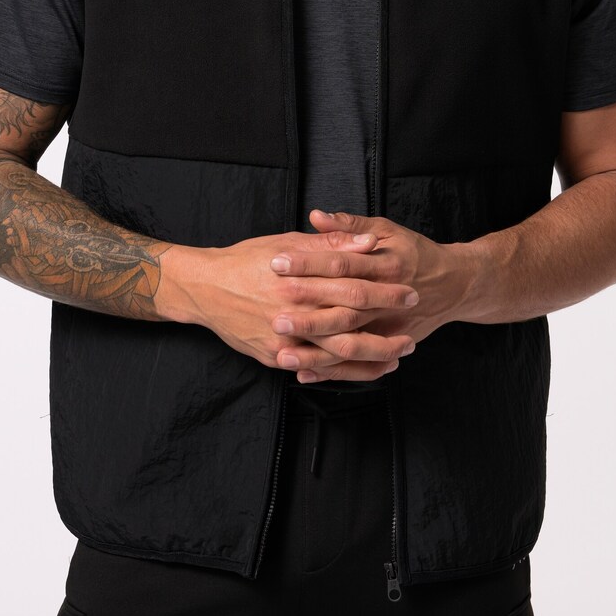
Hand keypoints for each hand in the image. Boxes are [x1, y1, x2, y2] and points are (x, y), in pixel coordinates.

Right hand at [171, 227, 419, 381]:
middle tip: (411, 329)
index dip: (384, 291)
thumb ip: (331, 244)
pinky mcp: (274, 357)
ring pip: (336, 354)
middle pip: (350, 323)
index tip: (408, 291)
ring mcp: (283, 339)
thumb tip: (370, 242)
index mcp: (300, 280)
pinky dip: (342, 372)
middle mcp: (293, 312)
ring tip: (398, 356)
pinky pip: (315, 369)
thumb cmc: (247, 259)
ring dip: (371, 357)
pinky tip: (364, 371)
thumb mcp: (287, 242)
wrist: (204, 287)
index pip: (353, 287)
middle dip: (385, 327)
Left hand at [269, 209, 464, 383]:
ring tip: (281, 350)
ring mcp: (390, 327)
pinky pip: (359, 364)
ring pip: (350, 342)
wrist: (456, 285)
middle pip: (343, 306)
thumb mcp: (387, 230)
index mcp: (384, 264)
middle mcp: (387, 298)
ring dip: (315, 350)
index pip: (341, 263)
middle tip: (275, 312)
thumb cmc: (415, 253)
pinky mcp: (390, 345)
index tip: (277, 262)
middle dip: (309, 312)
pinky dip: (331, 371)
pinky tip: (303, 372)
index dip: (309, 263)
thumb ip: (350, 226)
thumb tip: (315, 216)